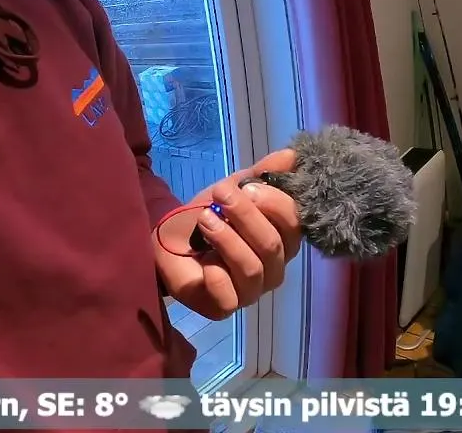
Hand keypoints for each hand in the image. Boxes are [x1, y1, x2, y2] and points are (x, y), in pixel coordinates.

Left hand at [154, 149, 302, 320]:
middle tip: (220, 195)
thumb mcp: (232, 189)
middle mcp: (273, 269)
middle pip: (272, 244)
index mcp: (282, 240)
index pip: (294, 223)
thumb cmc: (207, 216)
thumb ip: (261, 175)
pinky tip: (203, 262)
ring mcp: (250, 291)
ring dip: (227, 239)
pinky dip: (216, 275)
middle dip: (245, 215)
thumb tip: (291, 155)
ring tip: (205, 219)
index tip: (246, 186)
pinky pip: (229, 296)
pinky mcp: (224, 307)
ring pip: (252, 267)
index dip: (273, 202)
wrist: (167, 237)